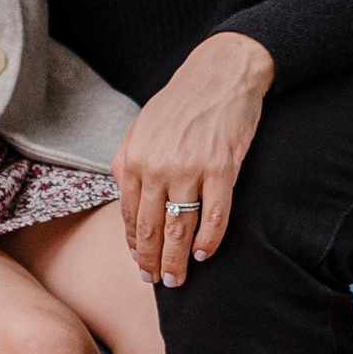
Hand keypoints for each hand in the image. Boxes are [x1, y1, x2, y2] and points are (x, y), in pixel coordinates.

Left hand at [115, 33, 275, 285]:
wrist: (219, 72)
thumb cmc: (180, 102)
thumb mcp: (141, 129)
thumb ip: (131, 166)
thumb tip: (131, 208)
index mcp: (133, 159)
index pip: (129, 216)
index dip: (135, 245)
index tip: (141, 262)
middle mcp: (157, 167)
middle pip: (150, 229)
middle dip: (152, 262)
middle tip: (157, 282)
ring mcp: (190, 168)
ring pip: (179, 228)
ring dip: (177, 260)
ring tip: (178, 279)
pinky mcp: (223, 167)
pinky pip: (215, 214)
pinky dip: (209, 239)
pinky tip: (206, 254)